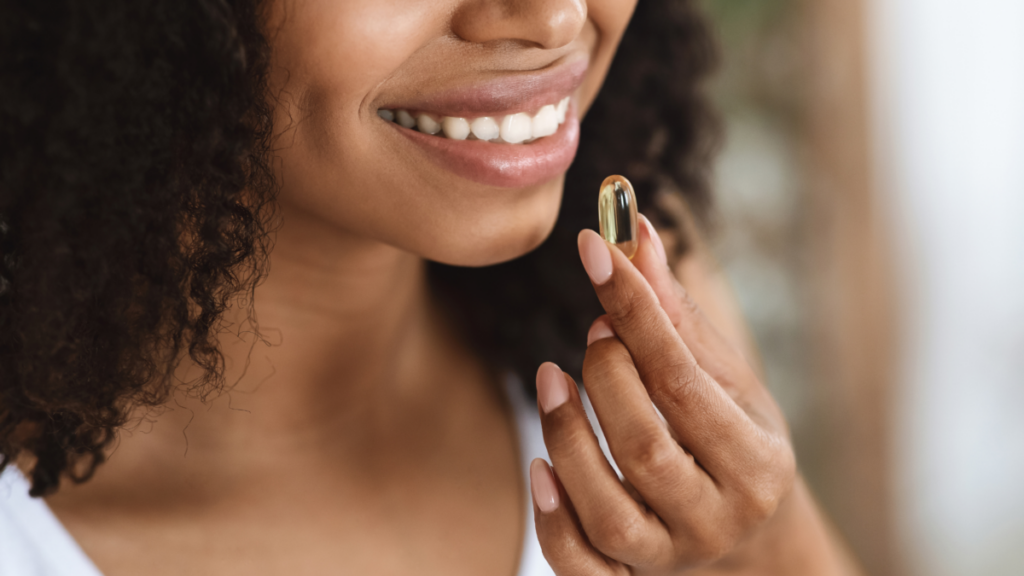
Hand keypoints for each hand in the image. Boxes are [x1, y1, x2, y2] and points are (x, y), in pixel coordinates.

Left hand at [530, 216, 796, 573]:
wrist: (751, 538)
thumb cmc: (732, 440)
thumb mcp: (723, 379)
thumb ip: (675, 314)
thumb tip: (634, 231)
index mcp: (755, 460)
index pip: (682, 378)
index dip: (634, 309)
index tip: (593, 248)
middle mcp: (718, 517)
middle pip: (644, 444)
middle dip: (604, 375)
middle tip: (592, 332)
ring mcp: (673, 556)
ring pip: (607, 509)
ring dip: (566, 434)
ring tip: (551, 377)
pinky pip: (582, 566)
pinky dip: (552, 520)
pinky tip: (538, 468)